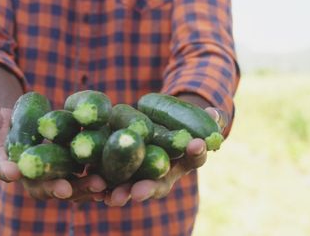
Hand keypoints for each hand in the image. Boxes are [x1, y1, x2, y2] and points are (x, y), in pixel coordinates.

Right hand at [0, 95, 105, 200]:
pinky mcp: (68, 169)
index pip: (4, 168)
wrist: (17, 124)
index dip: (7, 170)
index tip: (13, 171)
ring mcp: (50, 175)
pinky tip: (110, 180)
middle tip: (65, 190)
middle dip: (54, 189)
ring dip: (82, 188)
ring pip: (66, 187)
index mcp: (6, 162)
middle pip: (41, 188)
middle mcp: (29, 175)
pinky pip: (82, 179)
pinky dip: (94, 181)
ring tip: (98, 185)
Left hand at [104, 107, 225, 205]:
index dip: (196, 153)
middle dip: (146, 189)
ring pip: (133, 188)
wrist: (157, 128)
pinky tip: (94, 189)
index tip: (195, 145)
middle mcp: (164, 174)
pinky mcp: (122, 170)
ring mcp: (143, 175)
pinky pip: (113, 181)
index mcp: (184, 161)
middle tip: (137, 192)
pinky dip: (103, 187)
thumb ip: (206, 118)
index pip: (194, 159)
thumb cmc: (179, 125)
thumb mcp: (194, 119)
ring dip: (122, 193)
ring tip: (112, 197)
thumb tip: (215, 113)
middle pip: (157, 185)